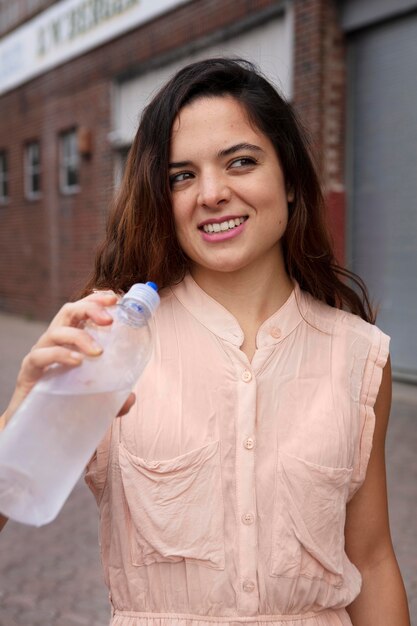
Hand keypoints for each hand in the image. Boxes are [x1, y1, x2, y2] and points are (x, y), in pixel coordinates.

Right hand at [1, 291, 135, 427]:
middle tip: (109, 320)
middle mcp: (54, 341)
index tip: (114, 298)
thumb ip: (115, 399)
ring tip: (98, 351)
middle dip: (90, 308)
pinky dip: (60, 354)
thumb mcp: (95, 398)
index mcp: (70, 340)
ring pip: (56, 331)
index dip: (96, 299)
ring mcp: (40, 353)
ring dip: (79, 336)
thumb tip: (131, 398)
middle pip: (69, 312)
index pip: (81, 310)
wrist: (34, 427)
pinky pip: (41, 355)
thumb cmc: (64, 403)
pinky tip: (76, 361)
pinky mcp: (29, 371)